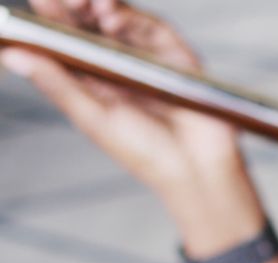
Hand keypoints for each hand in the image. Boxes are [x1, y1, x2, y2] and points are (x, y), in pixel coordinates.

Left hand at [2, 0, 277, 262]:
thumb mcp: (92, 118)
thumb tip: (11, 55)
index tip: (38, 4)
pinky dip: (132, 18)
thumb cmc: (146, 153)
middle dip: (75, 7)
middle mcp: (122, 65)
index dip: (51, 21)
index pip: (68, 42)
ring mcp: (150, 58)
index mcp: (96, 81)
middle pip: (92, 24)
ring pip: (121, 20)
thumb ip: (57, 84)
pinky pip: (152, 27)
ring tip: (85, 3)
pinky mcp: (176, 55)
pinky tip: (111, 17)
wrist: (196, 168)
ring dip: (101, 6)